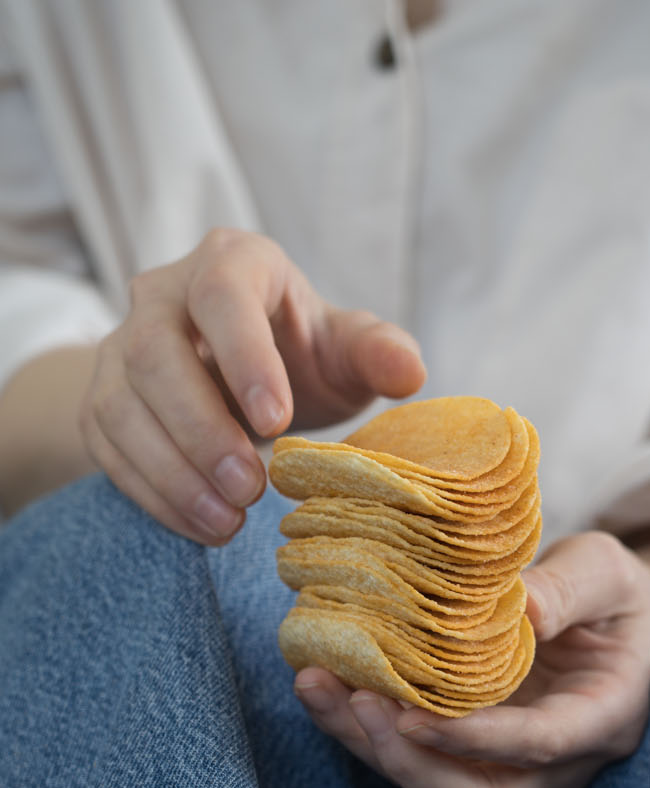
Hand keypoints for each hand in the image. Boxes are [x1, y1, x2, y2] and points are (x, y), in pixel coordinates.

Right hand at [80, 228, 425, 543]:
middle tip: (251, 488)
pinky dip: (152, 492)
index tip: (279, 422)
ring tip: (229, 521)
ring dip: (171, 470)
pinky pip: (107, 445)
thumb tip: (411, 373)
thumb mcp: (347, 350)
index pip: (222, 295)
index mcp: (231, 262)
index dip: (245, 358)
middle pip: (155, 353)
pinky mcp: (101, 398)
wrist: (243, 379)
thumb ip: (379, 353)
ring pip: (119, 403)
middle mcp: (162, 294)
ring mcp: (120, 346)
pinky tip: (203, 525)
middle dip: (201, 428)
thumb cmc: (303, 357)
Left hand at [295, 531, 649, 787]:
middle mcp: (555, 763)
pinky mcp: (463, 755)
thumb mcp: (606, 571)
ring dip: (370, 746)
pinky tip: (320, 681)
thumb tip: (522, 608)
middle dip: (412, 765)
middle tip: (359, 703)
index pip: (540, 745)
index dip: (476, 738)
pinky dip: (360, 727)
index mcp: (604, 718)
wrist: (601, 623)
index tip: (412, 717)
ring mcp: (505, 767)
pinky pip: (409, 759)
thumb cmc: (608, 594)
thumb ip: (572, 587)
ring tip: (316, 684)